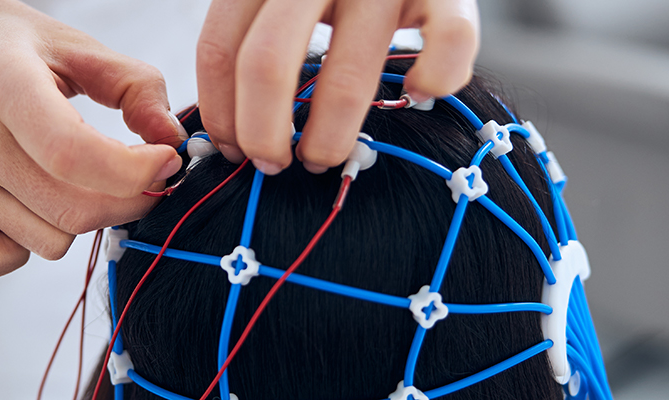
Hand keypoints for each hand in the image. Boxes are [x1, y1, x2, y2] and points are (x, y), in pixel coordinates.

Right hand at [0, 0, 185, 281]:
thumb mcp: (70, 41)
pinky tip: (32, 202)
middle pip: (71, 210)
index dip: (134, 170)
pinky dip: (26, 246)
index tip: (165, 160)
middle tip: (140, 174)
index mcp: (1, 82)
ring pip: (48, 240)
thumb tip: (171, 140)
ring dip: (80, 218)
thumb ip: (133, 84)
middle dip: (127, 200)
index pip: (72, 154)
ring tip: (73, 176)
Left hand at [196, 0, 479, 174]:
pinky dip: (434, 79)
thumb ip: (255, 33)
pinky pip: (448, 43)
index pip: (220, 46)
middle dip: (263, 132)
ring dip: (330, 136)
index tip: (233, 150)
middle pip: (267, 63)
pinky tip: (418, 95)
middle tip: (273, 166)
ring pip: (347, 77)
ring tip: (325, 158)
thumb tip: (229, 128)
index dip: (220, 110)